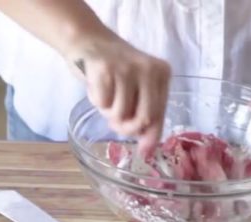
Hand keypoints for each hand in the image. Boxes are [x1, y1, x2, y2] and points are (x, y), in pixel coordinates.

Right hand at [67, 33, 170, 157]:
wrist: (88, 40)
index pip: (159, 115)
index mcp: (162, 73)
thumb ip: (147, 120)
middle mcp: (148, 69)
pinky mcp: (105, 69)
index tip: (143, 150)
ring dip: (108, 112)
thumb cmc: (115, 71)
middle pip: (143, 119)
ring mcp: (127, 68)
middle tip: (114, 120)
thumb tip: (147, 152)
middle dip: (126, 127)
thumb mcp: (137, 92)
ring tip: (106, 95)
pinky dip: (96, 101)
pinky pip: (102, 104)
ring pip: (120, 114)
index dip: (148, 134)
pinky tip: (96, 85)